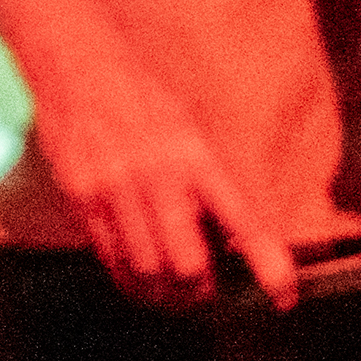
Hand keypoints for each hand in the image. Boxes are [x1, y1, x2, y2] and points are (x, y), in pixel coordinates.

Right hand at [28, 45, 297, 311]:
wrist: (78, 64)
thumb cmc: (144, 95)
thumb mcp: (195, 128)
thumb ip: (217, 181)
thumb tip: (241, 240)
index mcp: (197, 155)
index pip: (245, 222)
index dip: (269, 266)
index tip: (283, 296)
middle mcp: (158, 175)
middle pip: (188, 265)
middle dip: (203, 291)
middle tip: (208, 291)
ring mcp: (115, 187)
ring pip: (147, 270)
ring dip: (166, 293)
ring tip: (173, 291)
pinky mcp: (81, 196)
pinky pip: (110, 257)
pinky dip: (129, 278)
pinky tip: (138, 274)